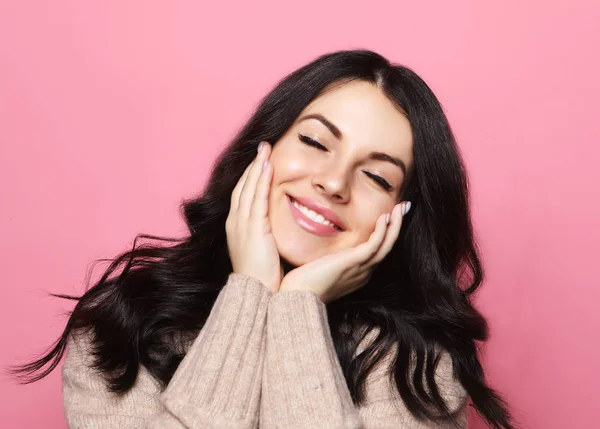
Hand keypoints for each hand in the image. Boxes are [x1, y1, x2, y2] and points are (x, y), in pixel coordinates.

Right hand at [226, 141, 281, 292]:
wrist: (257, 293)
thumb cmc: (262, 277)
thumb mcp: (262, 251)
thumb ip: (266, 236)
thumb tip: (278, 229)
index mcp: (237, 228)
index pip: (243, 195)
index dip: (250, 177)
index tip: (260, 162)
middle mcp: (235, 222)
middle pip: (243, 186)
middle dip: (252, 165)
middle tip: (262, 147)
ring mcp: (242, 224)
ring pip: (248, 188)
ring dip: (257, 167)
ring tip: (265, 149)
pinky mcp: (253, 227)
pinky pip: (257, 198)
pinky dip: (261, 181)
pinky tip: (267, 167)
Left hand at [279, 202, 409, 302]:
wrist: (298, 297)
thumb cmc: (304, 284)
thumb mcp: (324, 267)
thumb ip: (332, 259)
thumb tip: (328, 248)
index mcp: (358, 274)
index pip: (378, 252)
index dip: (387, 234)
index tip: (390, 216)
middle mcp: (364, 273)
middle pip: (388, 247)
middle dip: (397, 226)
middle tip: (404, 207)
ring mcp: (360, 269)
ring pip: (386, 245)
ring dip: (395, 225)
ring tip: (401, 208)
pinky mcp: (354, 263)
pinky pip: (374, 245)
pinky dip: (381, 231)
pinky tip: (384, 217)